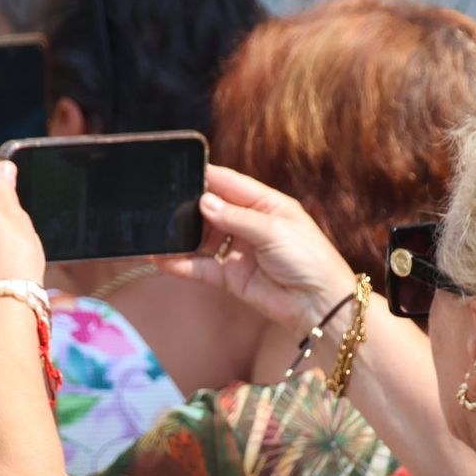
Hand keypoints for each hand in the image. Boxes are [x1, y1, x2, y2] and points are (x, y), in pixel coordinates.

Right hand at [156, 166, 358, 338]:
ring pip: (203, 238)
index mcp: (267, 205)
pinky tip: (160, 259)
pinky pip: (201, 267)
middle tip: (161, 202)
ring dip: (181, 236)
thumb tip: (204, 202)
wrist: (320, 305)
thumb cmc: (309, 260)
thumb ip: (236, 217)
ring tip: (156, 231)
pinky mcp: (231, 277)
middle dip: (189, 206)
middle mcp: (250, 225)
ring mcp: (239, 251)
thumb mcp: (274, 229)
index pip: (231, 184)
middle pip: (213, 209)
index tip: (181, 171)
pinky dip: (181, 263)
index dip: (207, 177)